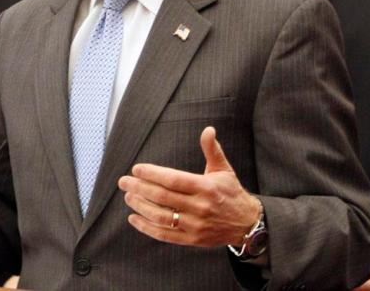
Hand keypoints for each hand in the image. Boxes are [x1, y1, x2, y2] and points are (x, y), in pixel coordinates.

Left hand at [118, 126, 258, 246]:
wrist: (246, 224)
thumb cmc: (231, 193)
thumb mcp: (224, 169)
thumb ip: (212, 150)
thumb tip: (208, 129)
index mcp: (206, 187)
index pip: (174, 180)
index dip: (153, 174)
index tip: (136, 169)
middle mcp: (200, 207)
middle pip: (163, 198)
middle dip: (140, 188)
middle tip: (123, 181)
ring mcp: (195, 225)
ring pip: (162, 217)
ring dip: (141, 207)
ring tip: (128, 196)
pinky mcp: (192, 239)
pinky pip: (165, 235)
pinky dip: (147, 228)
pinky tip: (133, 218)